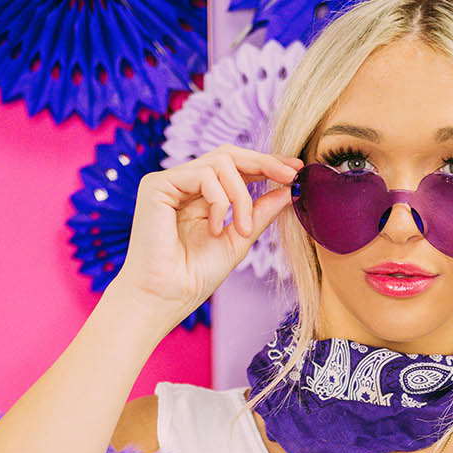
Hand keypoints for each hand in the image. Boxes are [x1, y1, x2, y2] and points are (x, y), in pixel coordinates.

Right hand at [110, 145, 302, 328]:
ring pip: (220, 162)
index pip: (236, 168)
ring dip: (240, 196)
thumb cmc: (195, 277)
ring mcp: (170, 181)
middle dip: (263, 162)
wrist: (166, 298)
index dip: (266, 164)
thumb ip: (259, 214)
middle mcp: (184, 184)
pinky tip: (215, 229)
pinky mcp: (157, 184)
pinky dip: (218, 200)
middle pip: (229, 154)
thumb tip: (288, 190)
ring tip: (241, 230)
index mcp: (201, 196)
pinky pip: (202, 174)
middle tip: (290, 176)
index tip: (296, 170)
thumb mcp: (238, 240)